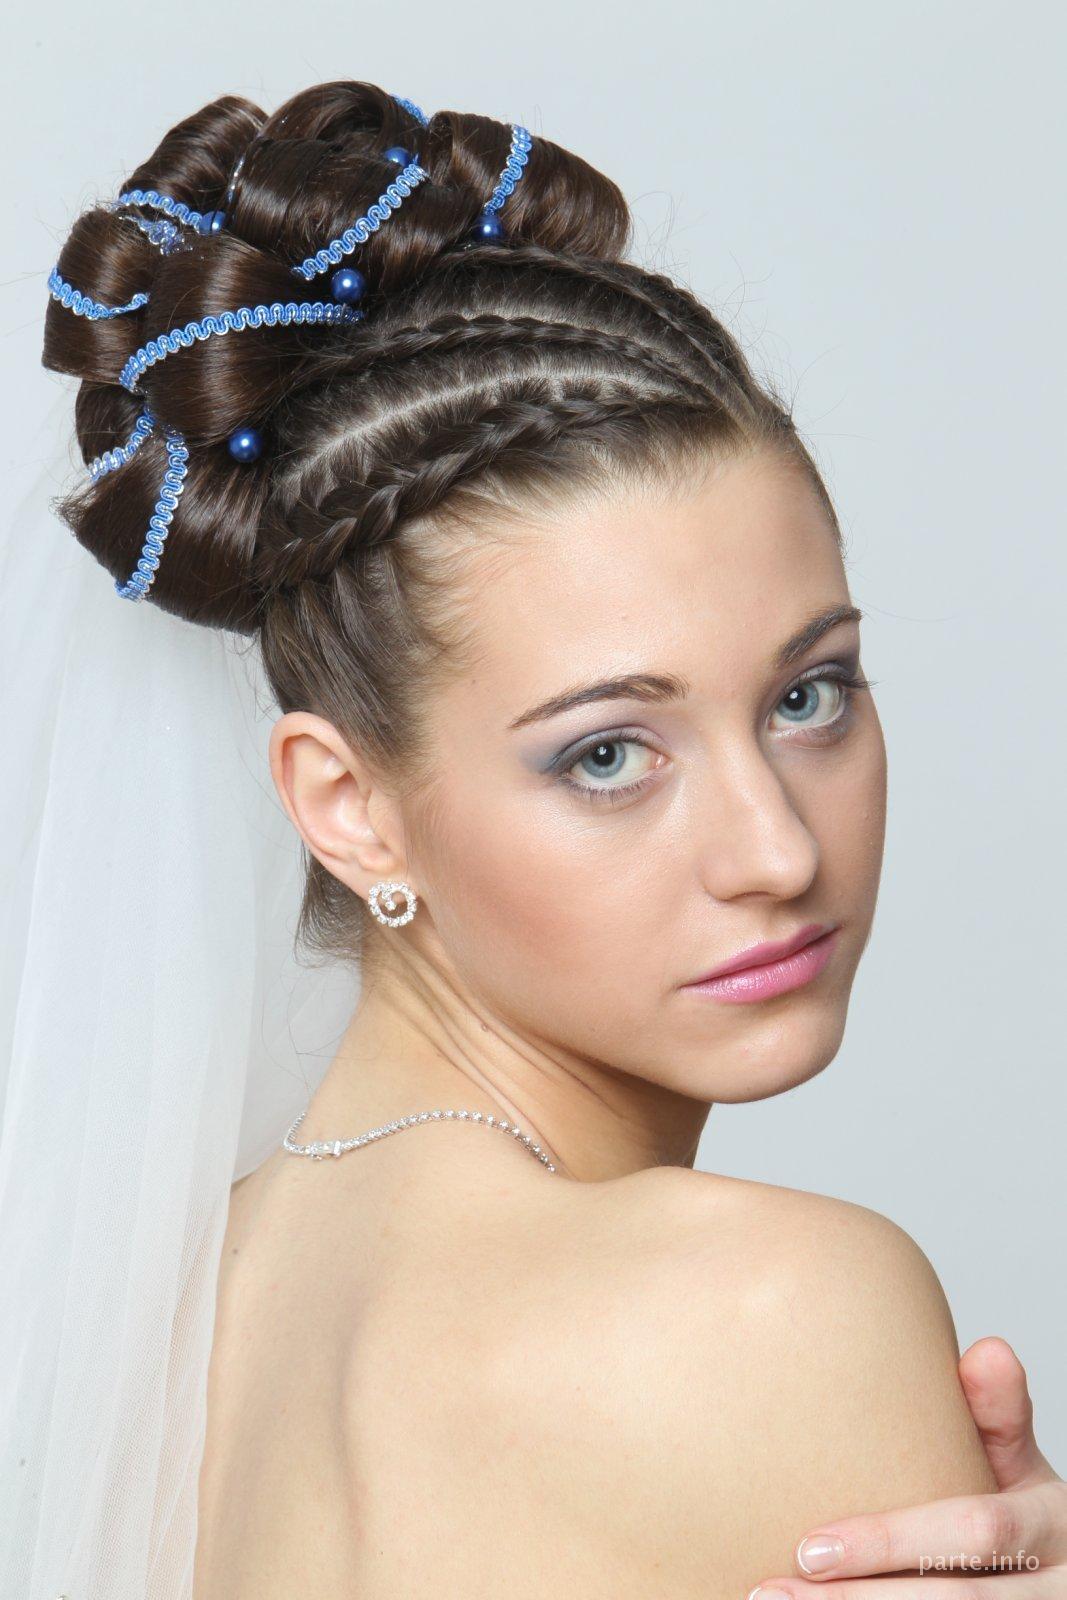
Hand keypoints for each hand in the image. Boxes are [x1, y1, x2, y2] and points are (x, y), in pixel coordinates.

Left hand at [745, 1337, 1065, 1597]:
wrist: (1060, 1575)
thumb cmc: (1025, 1515)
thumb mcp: (1021, 1465)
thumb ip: (999, 1415)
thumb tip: (987, 1350)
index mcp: (1051, 1523)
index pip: (973, 1532)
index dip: (889, 1542)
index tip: (811, 1547)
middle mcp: (1054, 1584)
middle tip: (775, 1591)